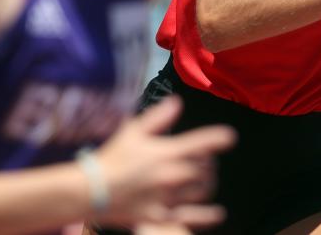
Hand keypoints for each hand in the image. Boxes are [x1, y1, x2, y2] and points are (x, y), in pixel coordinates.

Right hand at [96, 96, 235, 228]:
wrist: (90, 191)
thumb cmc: (112, 158)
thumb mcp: (133, 130)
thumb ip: (158, 117)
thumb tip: (177, 103)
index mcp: (167, 152)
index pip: (202, 143)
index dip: (219, 138)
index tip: (229, 137)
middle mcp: (172, 175)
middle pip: (206, 168)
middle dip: (210, 163)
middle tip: (207, 161)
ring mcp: (168, 197)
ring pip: (203, 190)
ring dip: (208, 183)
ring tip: (207, 180)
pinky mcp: (161, 216)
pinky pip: (192, 218)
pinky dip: (208, 215)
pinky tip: (217, 213)